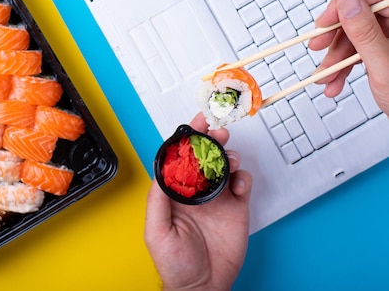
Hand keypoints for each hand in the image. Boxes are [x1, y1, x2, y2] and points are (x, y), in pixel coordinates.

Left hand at [144, 113, 252, 290]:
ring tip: (227, 155)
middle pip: (203, 158)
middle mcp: (196, 192)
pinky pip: (242, 184)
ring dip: (227, 155)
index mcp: (174, 194)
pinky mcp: (236, 208)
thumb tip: (159, 172)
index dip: (185, 141)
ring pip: (224, 166)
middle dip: (209, 140)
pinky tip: (238, 181)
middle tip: (215, 131)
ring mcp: (217, 199)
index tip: (192, 125)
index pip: (179, 160)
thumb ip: (157, 200)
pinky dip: (243, 177)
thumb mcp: (157, 232)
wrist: (203, 286)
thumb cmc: (175, 264)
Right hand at [308, 0, 388, 113]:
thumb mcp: (385, 66)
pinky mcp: (384, 49)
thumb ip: (366, 34)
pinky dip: (343, 66)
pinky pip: (358, 50)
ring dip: (335, 57)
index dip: (343, 4)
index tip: (323, 23)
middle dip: (335, 36)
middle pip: (358, 15)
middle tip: (318, 47)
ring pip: (354, 35)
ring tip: (327, 77)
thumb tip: (348, 5)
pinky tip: (335, 81)